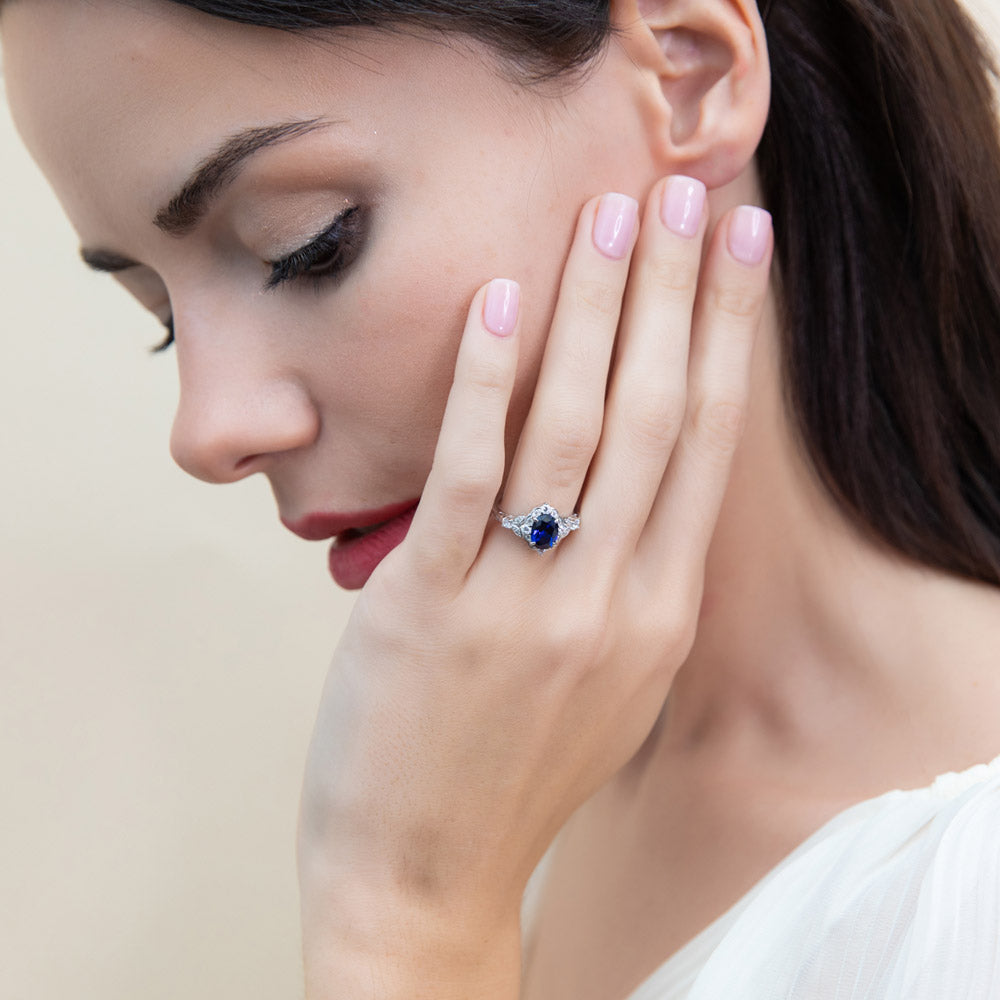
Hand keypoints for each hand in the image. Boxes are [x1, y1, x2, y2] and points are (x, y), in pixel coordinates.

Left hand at [298, 177, 772, 998]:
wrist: (427, 878)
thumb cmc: (512, 772)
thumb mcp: (604, 684)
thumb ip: (628, 587)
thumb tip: (633, 490)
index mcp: (658, 614)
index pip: (706, 445)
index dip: (726, 335)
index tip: (741, 250)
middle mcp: (610, 600)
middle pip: (656, 417)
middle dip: (675, 294)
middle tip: (688, 195)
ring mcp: (523, 604)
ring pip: (574, 431)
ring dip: (595, 314)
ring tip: (608, 219)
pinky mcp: (432, 609)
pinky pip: (467, 477)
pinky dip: (487, 386)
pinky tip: (500, 305)